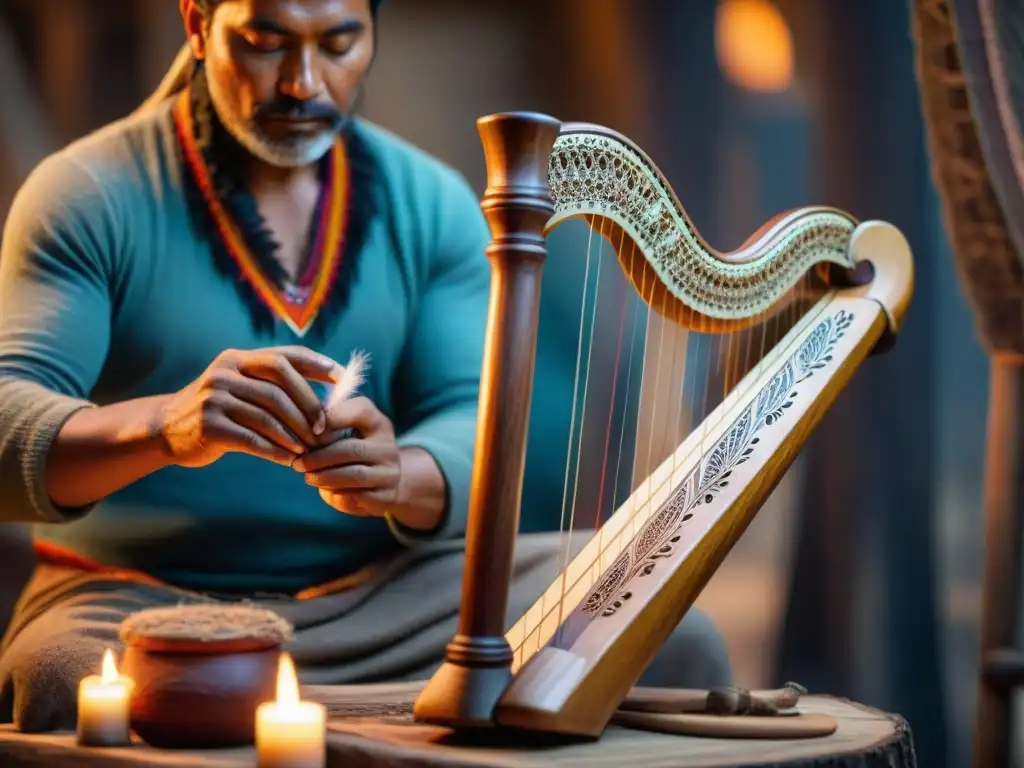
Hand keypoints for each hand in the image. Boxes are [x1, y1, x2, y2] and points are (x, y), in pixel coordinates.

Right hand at [158, 346, 340, 467]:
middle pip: (279, 385)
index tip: (342, 379)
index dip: (317, 365)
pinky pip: (252, 440)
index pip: (285, 356)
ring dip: (295, 434)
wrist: (166, 429)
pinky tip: (290, 460)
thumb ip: (271, 382)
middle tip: (324, 428)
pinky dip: (275, 451)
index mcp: (238, 359)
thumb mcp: (239, 385)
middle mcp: (225, 373)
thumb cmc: (218, 409)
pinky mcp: (208, 426)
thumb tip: (326, 387)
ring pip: (268, 415)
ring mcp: (214, 398)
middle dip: (308, 407)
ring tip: (310, 449)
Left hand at [292, 396, 400, 516]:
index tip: (310, 431)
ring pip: (355, 474)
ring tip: (308, 478)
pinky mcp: (387, 495)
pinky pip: (359, 496)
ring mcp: (391, 471)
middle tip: (298, 464)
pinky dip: (339, 494)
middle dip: (319, 457)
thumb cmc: (351, 450)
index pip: (360, 410)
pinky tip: (327, 490)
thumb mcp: (344, 432)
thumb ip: (328, 427)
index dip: (333, 418)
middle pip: (351, 449)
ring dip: (325, 477)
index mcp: (377, 422)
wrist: (380, 480)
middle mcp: (388, 445)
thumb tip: (303, 432)